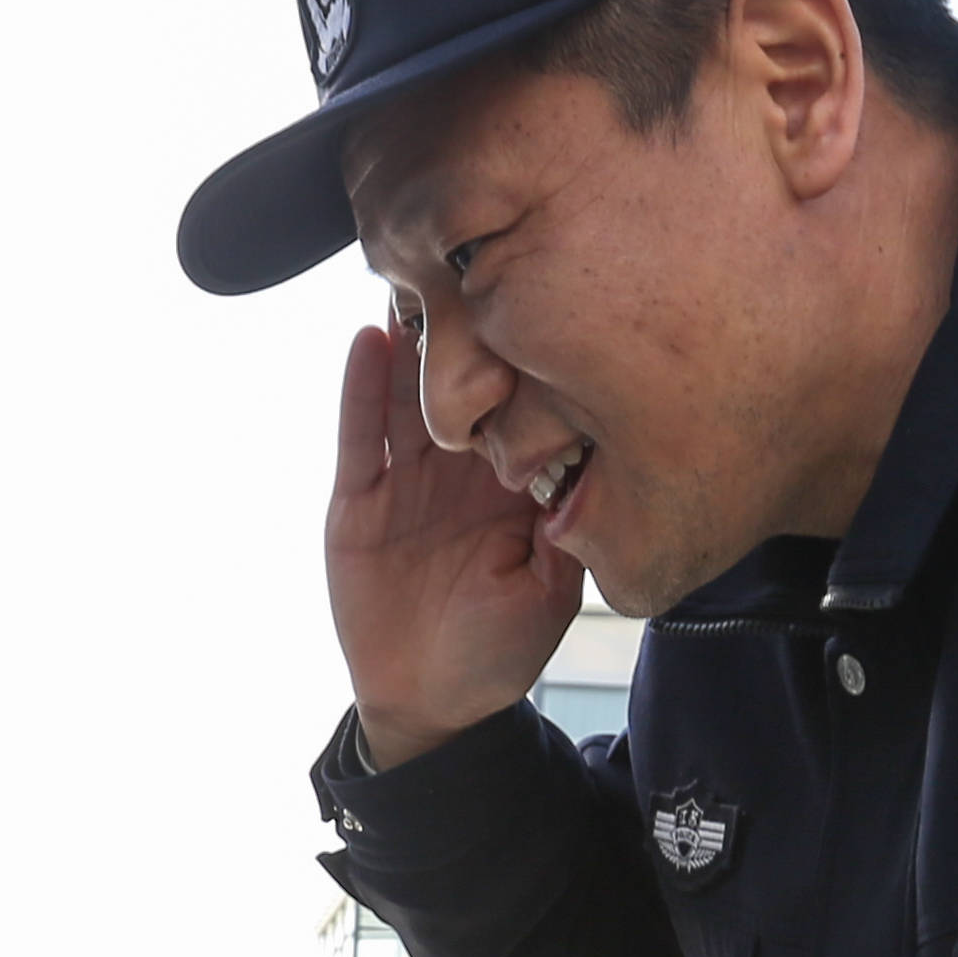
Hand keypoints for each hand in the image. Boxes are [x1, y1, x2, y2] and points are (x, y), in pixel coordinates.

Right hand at [326, 319, 580, 769]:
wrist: (434, 702)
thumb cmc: (498, 650)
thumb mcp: (554, 588)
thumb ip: (568, 528)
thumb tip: (598, 463)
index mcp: (508, 479)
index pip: (516, 399)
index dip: (523, 350)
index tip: (539, 288)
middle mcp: (457, 468)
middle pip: (457, 379)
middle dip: (462, 323)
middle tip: (471, 254)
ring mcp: (405, 479)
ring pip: (405, 393)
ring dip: (410, 339)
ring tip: (416, 276)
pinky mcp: (359, 501)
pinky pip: (360, 438)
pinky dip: (361, 390)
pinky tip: (367, 342)